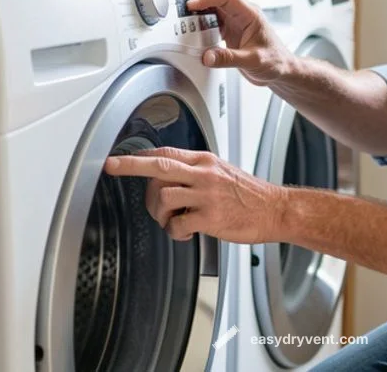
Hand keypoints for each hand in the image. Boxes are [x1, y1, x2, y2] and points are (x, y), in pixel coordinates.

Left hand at [103, 147, 289, 244]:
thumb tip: (167, 176)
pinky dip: (175, 232)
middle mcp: (204, 175)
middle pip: (159, 166)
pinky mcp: (211, 218)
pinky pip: (178, 225)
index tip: (119, 157)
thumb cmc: (249, 194)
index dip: (139, 155)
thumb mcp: (222, 171)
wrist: (275, 210)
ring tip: (171, 220)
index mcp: (205, 162)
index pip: (165, 153)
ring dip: (159, 213)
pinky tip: (186, 233)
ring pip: (164, 197)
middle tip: (111, 167)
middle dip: (130, 165)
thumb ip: (195, 171)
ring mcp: (207, 196)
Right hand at [187, 0, 292, 85]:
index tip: (193, 5)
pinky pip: (214, 19)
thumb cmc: (275, 61)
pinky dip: (203, 22)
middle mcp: (243, 14)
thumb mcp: (252, 61)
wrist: (281, 70)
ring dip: (202, 10)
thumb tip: (207, 56)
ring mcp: (237, 21)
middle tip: (187, 9)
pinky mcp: (231, 30)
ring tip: (189, 20)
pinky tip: (198, 31)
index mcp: (250, 14)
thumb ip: (228, 59)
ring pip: (215, 5)